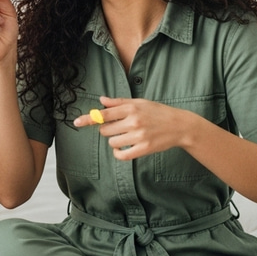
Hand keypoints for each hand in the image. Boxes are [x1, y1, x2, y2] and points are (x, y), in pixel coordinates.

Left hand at [73, 97, 188, 159]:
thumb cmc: (157, 112)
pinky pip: (122, 155)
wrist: (180, 125)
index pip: (103, 114)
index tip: (76, 122)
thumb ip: (118, 102)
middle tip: (118, 127)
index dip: (89, 119)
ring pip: (112, 142)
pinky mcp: (144, 149)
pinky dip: (118, 153)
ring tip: (125, 136)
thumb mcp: (139, 102)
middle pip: (105, 130)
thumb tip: (101, 100)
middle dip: (107, 130)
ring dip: (114, 141)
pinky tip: (123, 148)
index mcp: (130, 108)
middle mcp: (133, 121)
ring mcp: (139, 136)